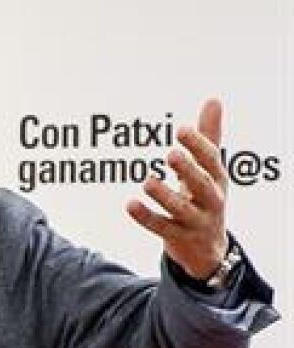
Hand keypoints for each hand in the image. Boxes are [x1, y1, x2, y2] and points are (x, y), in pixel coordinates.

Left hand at [125, 98, 228, 279]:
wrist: (208, 248)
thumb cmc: (206, 196)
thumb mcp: (211, 168)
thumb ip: (209, 136)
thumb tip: (213, 99)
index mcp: (218, 179)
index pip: (211, 160)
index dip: (198, 145)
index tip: (182, 129)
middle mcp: (212, 200)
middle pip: (203, 185)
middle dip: (188, 170)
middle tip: (170, 154)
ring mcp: (196, 221)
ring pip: (181, 209)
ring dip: (164, 196)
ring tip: (146, 181)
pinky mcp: (179, 238)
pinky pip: (161, 227)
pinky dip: (145, 217)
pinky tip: (129, 205)